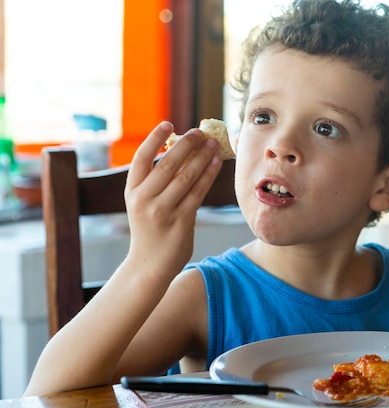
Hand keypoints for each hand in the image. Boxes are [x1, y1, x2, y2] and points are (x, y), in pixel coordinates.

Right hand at [124, 121, 222, 278]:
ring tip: (214, 143)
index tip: (168, 123)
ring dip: (202, 156)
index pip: (141, 158)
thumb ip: (156, 181)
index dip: (154, 138)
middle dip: (187, 144)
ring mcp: (163, 211)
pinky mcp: (181, 221)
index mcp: (132, 191)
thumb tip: (182, 150)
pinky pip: (199, 192)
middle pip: (168, 163)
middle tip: (201, 131)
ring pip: (186, 176)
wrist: (150, 264)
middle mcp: (144, 199)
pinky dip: (209, 174)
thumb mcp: (143, 203)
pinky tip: (217, 162)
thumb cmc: (150, 229)